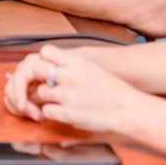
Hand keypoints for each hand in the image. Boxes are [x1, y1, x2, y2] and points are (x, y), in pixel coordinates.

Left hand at [3, 44, 142, 133]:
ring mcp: (68, 95)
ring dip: (47, 97)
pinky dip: (52, 112)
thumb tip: (49, 64)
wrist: (128, 109)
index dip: (44, 59)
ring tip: (61, 99)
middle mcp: (70, 76)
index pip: (46, 51)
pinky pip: (47, 110)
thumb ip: (70, 65)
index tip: (48, 66)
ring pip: (40, 92)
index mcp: (77, 61)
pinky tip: (63, 111)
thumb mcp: (90, 67)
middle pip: (37, 69)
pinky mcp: (68, 114)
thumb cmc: (111, 89)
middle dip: (40, 77)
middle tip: (48, 83)